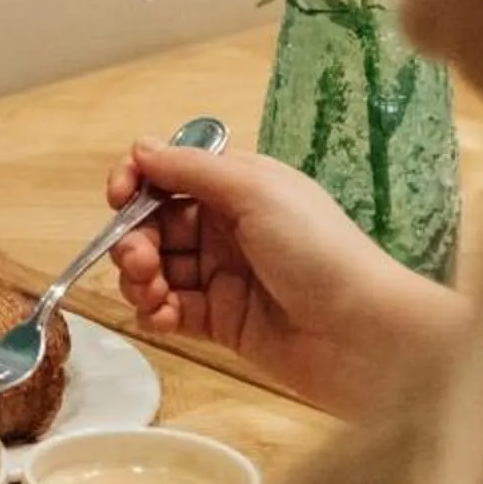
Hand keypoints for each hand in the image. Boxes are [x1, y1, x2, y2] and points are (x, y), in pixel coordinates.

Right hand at [104, 141, 466, 415]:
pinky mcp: (219, 322)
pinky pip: (169, 310)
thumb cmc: (319, 251)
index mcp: (238, 187)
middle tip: (139, 260)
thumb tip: (141, 148)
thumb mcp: (256, 191)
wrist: (363, 335)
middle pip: (153, 224)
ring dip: (139, 278)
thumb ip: (192, 169)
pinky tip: (161, 317)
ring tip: (152, 292)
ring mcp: (222, 276)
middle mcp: (226, 228)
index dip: (138, 183)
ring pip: (155, 268)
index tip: (119, 198)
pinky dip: (155, 312)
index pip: (170, 175)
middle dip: (133, 239)